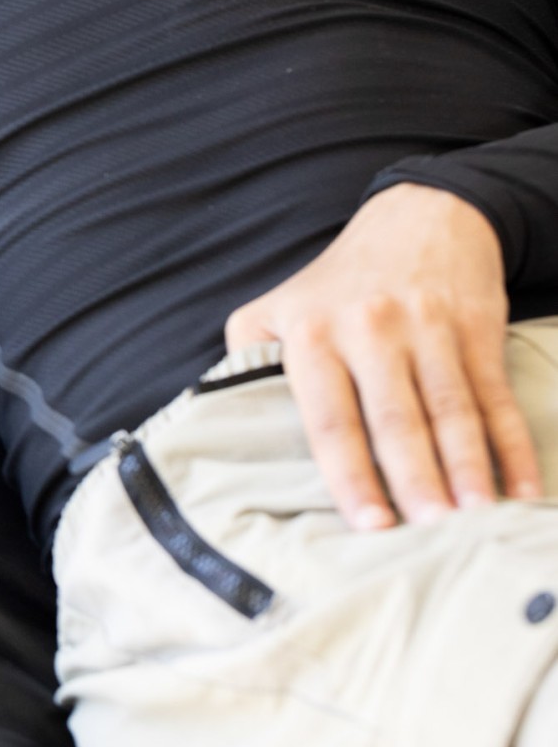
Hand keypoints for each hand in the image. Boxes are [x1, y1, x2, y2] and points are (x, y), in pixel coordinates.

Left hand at [224, 183, 541, 530]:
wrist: (421, 214)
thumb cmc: (342, 280)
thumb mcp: (280, 303)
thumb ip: (249, 355)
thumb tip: (226, 418)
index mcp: (314, 331)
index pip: (328, 415)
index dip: (348, 472)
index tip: (368, 523)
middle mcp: (370, 328)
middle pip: (395, 418)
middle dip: (414, 479)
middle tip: (430, 532)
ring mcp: (428, 327)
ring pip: (449, 409)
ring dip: (466, 468)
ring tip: (476, 518)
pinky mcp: (476, 327)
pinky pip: (493, 395)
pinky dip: (511, 445)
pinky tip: (520, 487)